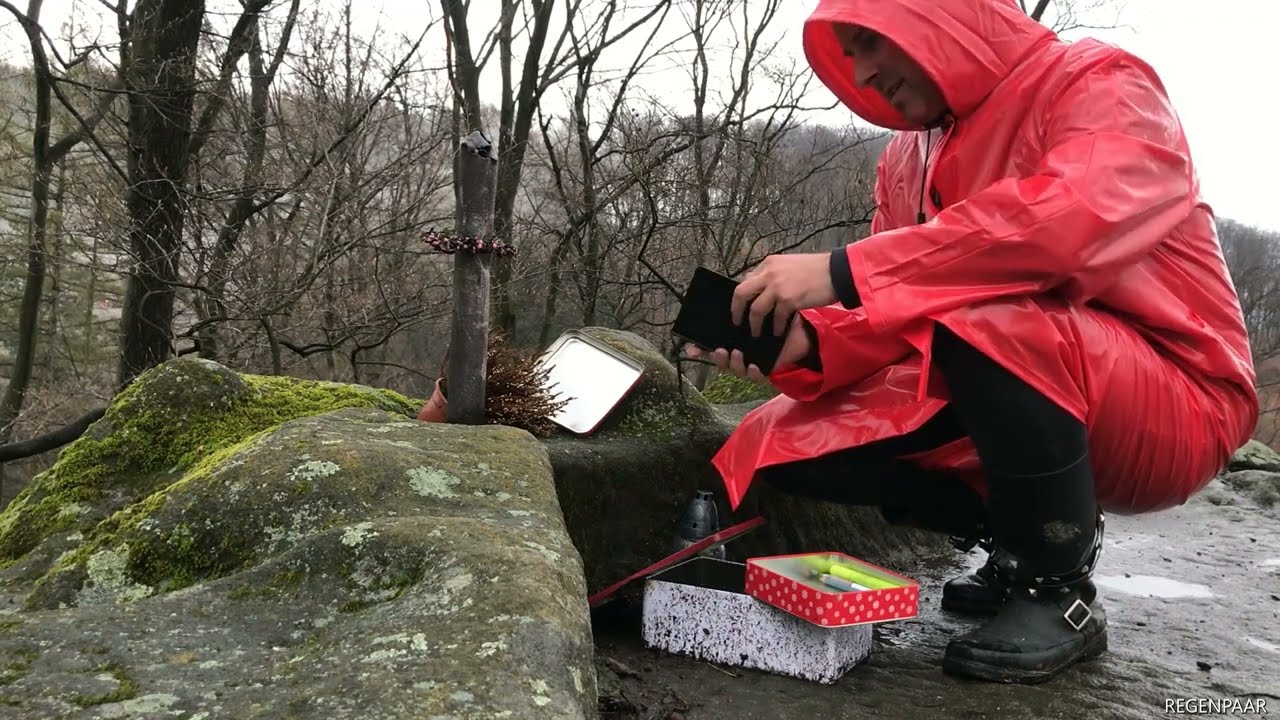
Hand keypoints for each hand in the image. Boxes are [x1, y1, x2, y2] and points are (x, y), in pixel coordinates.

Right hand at [684, 317, 813, 379]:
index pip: (713, 345)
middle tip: (719, 350)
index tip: (691, 348)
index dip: (700, 348)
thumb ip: (750, 307)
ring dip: (734, 363)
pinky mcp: (766, 371)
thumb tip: (736, 291)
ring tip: (737, 354)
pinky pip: (756, 376)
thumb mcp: (763, 313)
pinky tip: (754, 366)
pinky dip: (753, 372)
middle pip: (722, 360)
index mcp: (736, 340)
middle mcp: (741, 353)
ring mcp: (751, 363)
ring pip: (736, 369)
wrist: (803, 335)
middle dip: (717, 358)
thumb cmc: (780, 324)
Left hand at [731, 253, 837, 336]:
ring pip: (756, 310)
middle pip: (742, 294)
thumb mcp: (789, 265)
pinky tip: (779, 332)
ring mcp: (778, 287)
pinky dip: (776, 328)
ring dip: (755, 324)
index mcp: (769, 264)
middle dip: (737, 311)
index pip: (745, 281)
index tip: (739, 308)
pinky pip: (776, 318)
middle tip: (738, 322)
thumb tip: (759, 288)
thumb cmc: (816, 269)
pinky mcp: (789, 300)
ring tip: (757, 332)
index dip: (740, 298)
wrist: (838, 271)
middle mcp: (770, 273)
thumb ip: (773, 275)